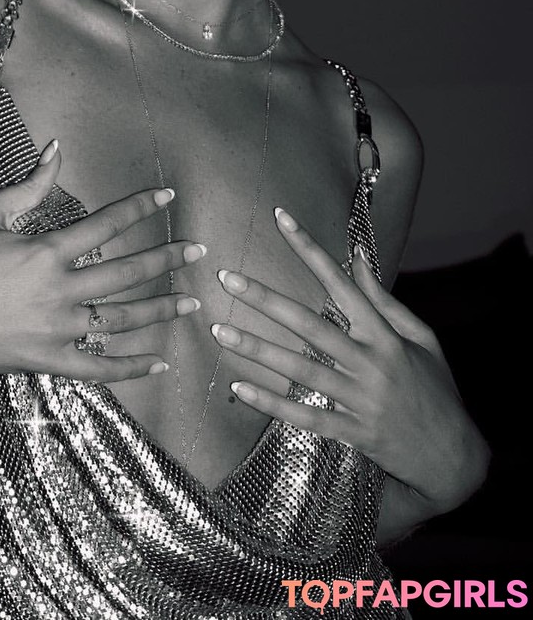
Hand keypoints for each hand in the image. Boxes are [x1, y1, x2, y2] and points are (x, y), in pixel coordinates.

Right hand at [0, 139, 202, 382]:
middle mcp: (60, 290)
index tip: (168, 195)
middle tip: (199, 252)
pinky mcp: (46, 361)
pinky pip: (98, 367)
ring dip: (160, 311)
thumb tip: (56, 149)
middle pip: (127, 273)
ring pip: (122, 320)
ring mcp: (56, 330)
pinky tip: (159, 363)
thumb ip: (28, 186)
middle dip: (167, 260)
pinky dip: (131, 367)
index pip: (106, 224)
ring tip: (191, 303)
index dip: (140, 207)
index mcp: (45, 250)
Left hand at [211, 208, 488, 513]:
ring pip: (301, 371)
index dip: (310, 249)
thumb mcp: (420, 337)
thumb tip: (357, 255)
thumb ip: (383, 298)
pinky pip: (306, 417)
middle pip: (310, 325)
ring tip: (220, 329)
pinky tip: (239, 387)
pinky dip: (272, 403)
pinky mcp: (353, 432)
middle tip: (227, 277)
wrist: (455, 457)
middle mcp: (370, 363)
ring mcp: (360, 400)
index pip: (341, 282)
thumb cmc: (435, 388)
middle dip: (266, 300)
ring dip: (258, 349)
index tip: (280, 219)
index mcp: (385, 335)